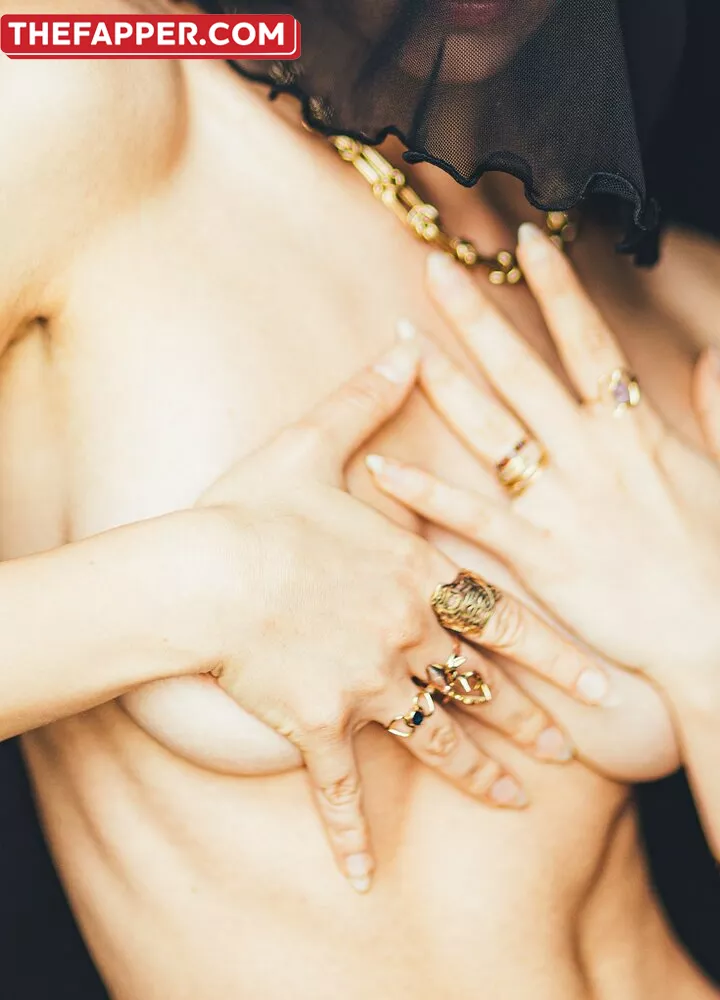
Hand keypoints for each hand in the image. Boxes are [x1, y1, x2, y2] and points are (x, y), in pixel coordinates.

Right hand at [189, 335, 608, 890]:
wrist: (200, 572)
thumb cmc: (254, 508)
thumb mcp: (314, 443)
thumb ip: (368, 398)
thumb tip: (404, 341)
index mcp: (414, 575)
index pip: (504, 619)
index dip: (555, 652)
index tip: (598, 680)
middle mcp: (406, 637)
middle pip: (484, 687)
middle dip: (531, 719)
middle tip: (571, 749)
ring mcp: (367, 686)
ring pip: (437, 738)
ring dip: (476, 772)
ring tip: (513, 798)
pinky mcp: (319, 725)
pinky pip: (339, 788)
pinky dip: (349, 832)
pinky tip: (362, 876)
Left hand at [366, 228, 719, 706]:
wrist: (717, 635)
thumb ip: (718, 408)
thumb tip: (712, 354)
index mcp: (634, 431)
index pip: (589, 340)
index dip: (558, 287)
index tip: (526, 238)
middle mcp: (592, 455)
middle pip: (525, 370)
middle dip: (479, 317)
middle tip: (435, 269)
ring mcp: (563, 503)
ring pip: (492, 429)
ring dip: (443, 383)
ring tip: (400, 342)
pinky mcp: (541, 556)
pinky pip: (472, 516)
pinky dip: (423, 492)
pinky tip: (380, 466)